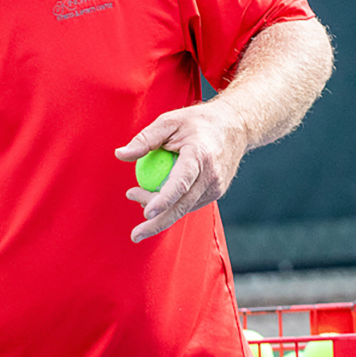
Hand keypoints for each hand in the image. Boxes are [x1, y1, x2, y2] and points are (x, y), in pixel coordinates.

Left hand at [115, 104, 250, 242]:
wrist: (235, 126)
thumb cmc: (197, 122)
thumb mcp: (169, 122)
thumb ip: (145, 139)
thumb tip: (120, 155)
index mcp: (199, 156)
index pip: (180, 183)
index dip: (163, 200)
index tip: (147, 213)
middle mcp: (210, 176)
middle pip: (182, 206)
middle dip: (157, 224)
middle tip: (134, 234)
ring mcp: (215, 187)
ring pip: (183, 208)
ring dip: (158, 209)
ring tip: (134, 193)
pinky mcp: (215, 193)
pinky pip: (189, 204)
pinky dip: (172, 203)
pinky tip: (158, 192)